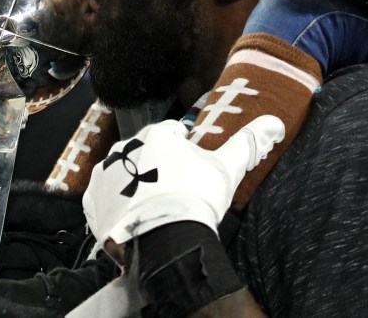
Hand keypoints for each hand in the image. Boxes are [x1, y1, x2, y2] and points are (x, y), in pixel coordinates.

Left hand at [84, 116, 284, 248]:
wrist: (165, 245)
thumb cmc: (196, 201)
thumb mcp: (228, 169)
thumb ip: (249, 142)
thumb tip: (274, 123)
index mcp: (157, 135)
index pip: (173, 134)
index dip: (186, 153)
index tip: (192, 173)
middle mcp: (125, 148)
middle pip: (147, 153)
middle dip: (159, 168)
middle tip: (176, 192)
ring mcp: (104, 175)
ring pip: (126, 173)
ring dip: (137, 184)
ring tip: (156, 208)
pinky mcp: (93, 201)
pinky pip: (106, 197)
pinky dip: (119, 205)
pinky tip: (137, 217)